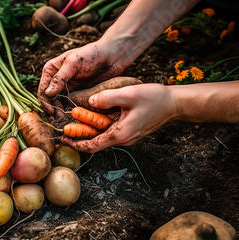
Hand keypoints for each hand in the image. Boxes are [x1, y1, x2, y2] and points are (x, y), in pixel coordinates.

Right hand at [37, 41, 125, 114]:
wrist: (112, 57)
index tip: (51, 112)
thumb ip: (60, 78)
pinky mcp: (77, 94)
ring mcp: (67, 88)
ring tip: (64, 121)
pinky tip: (72, 117)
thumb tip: (48, 93)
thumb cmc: (92, 54)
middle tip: (58, 120)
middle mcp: (57, 80)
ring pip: (59, 104)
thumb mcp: (73, 63)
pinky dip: (69, 111)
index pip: (43, 89)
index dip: (45, 102)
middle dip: (52, 110)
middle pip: (50, 99)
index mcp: (51, 70)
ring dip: (60, 112)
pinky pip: (70, 105)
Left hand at [61, 83, 176, 152]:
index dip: (76, 144)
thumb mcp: (129, 94)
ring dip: (89, 128)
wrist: (175, 103)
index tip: (63, 139)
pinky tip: (93, 115)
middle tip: (64, 128)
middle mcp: (124, 139)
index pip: (93, 145)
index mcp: (121, 134)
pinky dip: (100, 125)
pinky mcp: (130, 130)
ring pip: (103, 135)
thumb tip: (91, 101)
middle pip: (95, 141)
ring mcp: (127, 136)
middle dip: (79, 135)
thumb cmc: (155, 99)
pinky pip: (111, 130)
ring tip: (75, 119)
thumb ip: (107, 98)